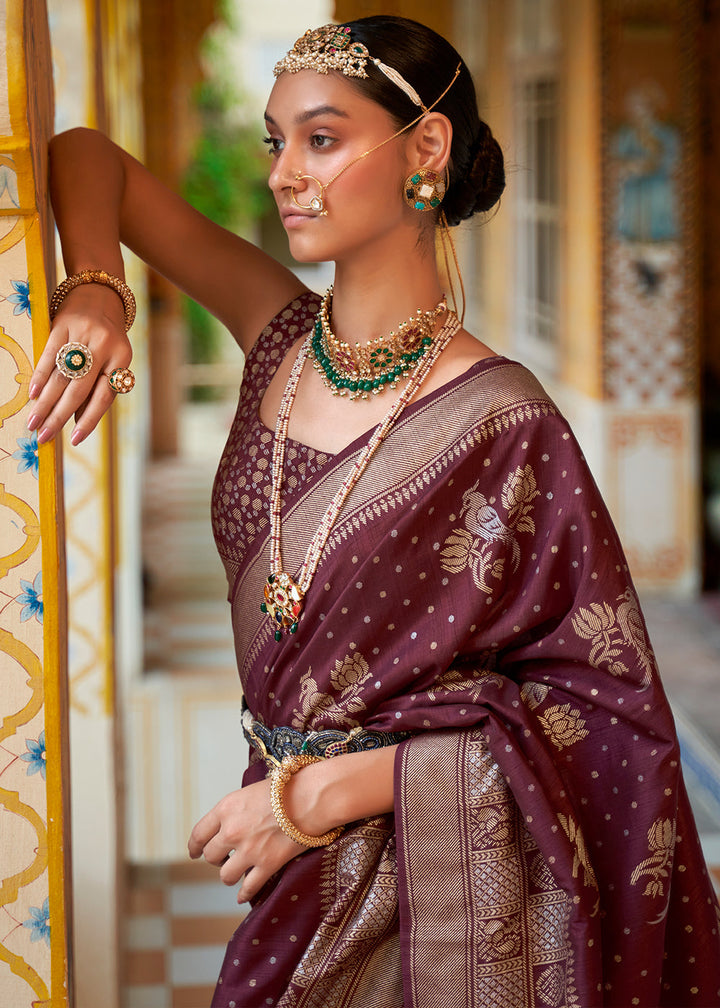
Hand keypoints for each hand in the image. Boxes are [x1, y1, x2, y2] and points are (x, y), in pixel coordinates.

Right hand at [28, 283, 131, 445]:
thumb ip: (98, 385)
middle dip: (59, 417)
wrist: (100, 292)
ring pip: (62, 377)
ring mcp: (83, 335)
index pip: (104, 397)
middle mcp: (104, 347)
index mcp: (122, 358)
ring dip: (45, 403)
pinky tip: (33, 395)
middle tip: (44, 437)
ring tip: (34, 423)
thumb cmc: (107, 334)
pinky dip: (40, 377)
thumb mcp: (113, 357)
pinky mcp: (62, 325)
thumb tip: (77, 420)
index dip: (89, 420)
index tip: (74, 439)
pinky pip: (49, 355)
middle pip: (79, 390)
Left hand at [188, 778, 306, 903]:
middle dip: (215, 859)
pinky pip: (249, 887)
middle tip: (223, 858)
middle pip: (210, 856)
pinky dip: (244, 894)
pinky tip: (243, 896)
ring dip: (230, 875)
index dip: (194, 846)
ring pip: (226, 875)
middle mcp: (232, 831)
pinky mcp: (267, 865)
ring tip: (237, 872)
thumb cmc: (284, 789)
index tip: (194, 852)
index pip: (198, 833)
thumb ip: (235, 810)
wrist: (310, 798)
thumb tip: (229, 823)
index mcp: (226, 809)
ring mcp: (249, 850)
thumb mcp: (250, 792)